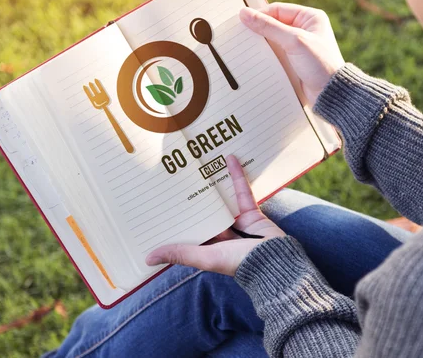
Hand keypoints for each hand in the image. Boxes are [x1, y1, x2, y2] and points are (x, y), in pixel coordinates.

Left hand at [145, 155, 285, 275]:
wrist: (275, 261)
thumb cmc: (238, 263)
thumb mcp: (205, 257)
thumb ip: (180, 253)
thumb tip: (147, 258)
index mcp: (208, 246)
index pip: (188, 229)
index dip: (176, 218)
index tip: (161, 203)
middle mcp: (221, 234)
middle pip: (204, 211)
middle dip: (193, 197)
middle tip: (177, 175)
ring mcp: (237, 222)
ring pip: (222, 199)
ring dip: (213, 183)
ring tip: (200, 165)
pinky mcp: (251, 211)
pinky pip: (242, 191)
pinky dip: (237, 176)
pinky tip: (229, 159)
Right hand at [240, 3, 345, 105]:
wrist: (330, 93)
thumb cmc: (319, 64)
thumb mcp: (294, 41)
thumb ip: (269, 27)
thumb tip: (245, 14)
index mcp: (310, 18)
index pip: (278, 10)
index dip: (260, 15)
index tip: (242, 22)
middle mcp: (305, 29)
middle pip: (274, 25)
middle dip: (259, 31)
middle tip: (240, 36)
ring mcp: (299, 46)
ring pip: (272, 41)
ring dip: (261, 45)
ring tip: (245, 49)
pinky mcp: (294, 61)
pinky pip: (275, 54)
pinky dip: (265, 57)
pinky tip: (255, 60)